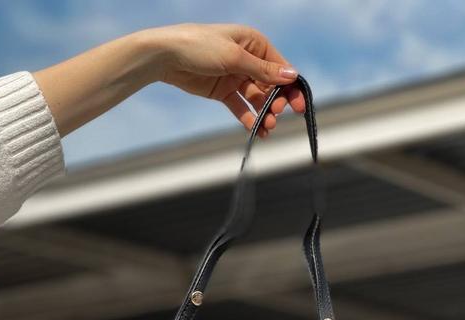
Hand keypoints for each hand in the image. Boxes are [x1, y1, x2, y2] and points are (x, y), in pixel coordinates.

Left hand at [34, 23, 305, 137]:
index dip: (291, 87)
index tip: (298, 107)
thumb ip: (263, 71)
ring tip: (267, 129)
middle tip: (276, 118)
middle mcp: (248, 59)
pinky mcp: (223, 92)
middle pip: (271, 85)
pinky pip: (241, 108)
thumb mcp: (235, 57)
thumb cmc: (199, 47)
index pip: (280, 67)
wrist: (166, 57)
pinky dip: (249, 119)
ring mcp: (235, 76)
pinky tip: (255, 131)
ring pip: (257, 99)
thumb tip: (292, 76)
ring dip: (264, 114)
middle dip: (276, 103)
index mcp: (254, 43)